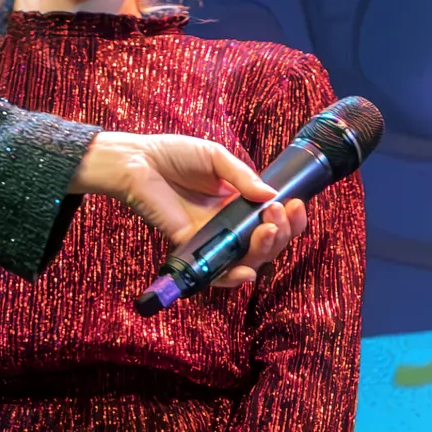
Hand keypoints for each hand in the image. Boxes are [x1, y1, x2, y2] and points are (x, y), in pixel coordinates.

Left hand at [68, 133, 310, 288]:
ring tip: (266, 231)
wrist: (137, 161)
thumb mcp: (216, 157)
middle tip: (276, 214)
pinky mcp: (191, 248)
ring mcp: (212, 238)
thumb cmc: (174, 154)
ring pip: (248, 259)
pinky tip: (247, 270)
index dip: (290, 217)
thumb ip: (243, 177)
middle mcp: (229, 223)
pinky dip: (233, 277)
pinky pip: (215, 271)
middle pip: (267, 242)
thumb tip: (272, 196)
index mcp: (238, 201)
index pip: (273, 217)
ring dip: (265, 250)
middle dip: (281, 232)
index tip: (294, 203)